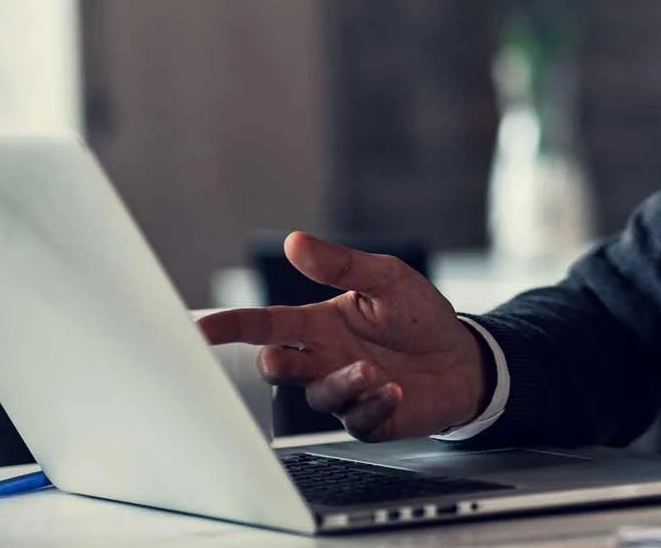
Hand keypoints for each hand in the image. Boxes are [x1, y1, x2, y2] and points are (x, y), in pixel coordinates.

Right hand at [198, 232, 486, 440]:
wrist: (463, 356)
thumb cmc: (418, 315)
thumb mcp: (386, 278)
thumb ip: (342, 265)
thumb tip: (295, 240)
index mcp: (318, 324)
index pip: (264, 324)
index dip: (229, 326)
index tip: (198, 329)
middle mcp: (323, 359)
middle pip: (278, 366)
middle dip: (274, 363)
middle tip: (277, 356)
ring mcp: (344, 392)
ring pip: (317, 395)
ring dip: (339, 382)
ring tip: (370, 368)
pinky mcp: (369, 418)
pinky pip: (357, 419)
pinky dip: (372, 405)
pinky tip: (394, 391)